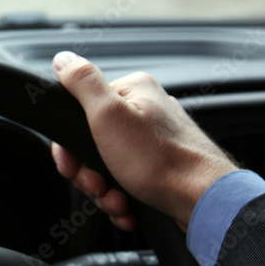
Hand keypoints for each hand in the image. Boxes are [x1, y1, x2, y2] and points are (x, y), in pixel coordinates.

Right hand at [50, 51, 237, 231]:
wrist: (201, 201)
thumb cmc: (161, 161)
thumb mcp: (108, 115)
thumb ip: (83, 83)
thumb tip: (63, 59)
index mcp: (133, 91)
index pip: (80, 113)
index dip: (70, 146)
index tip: (73, 166)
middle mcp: (146, 111)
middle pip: (92, 144)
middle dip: (90, 174)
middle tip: (99, 185)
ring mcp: (154, 141)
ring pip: (108, 167)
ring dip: (106, 192)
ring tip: (118, 200)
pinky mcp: (160, 167)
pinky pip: (127, 182)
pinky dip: (122, 198)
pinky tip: (128, 206)